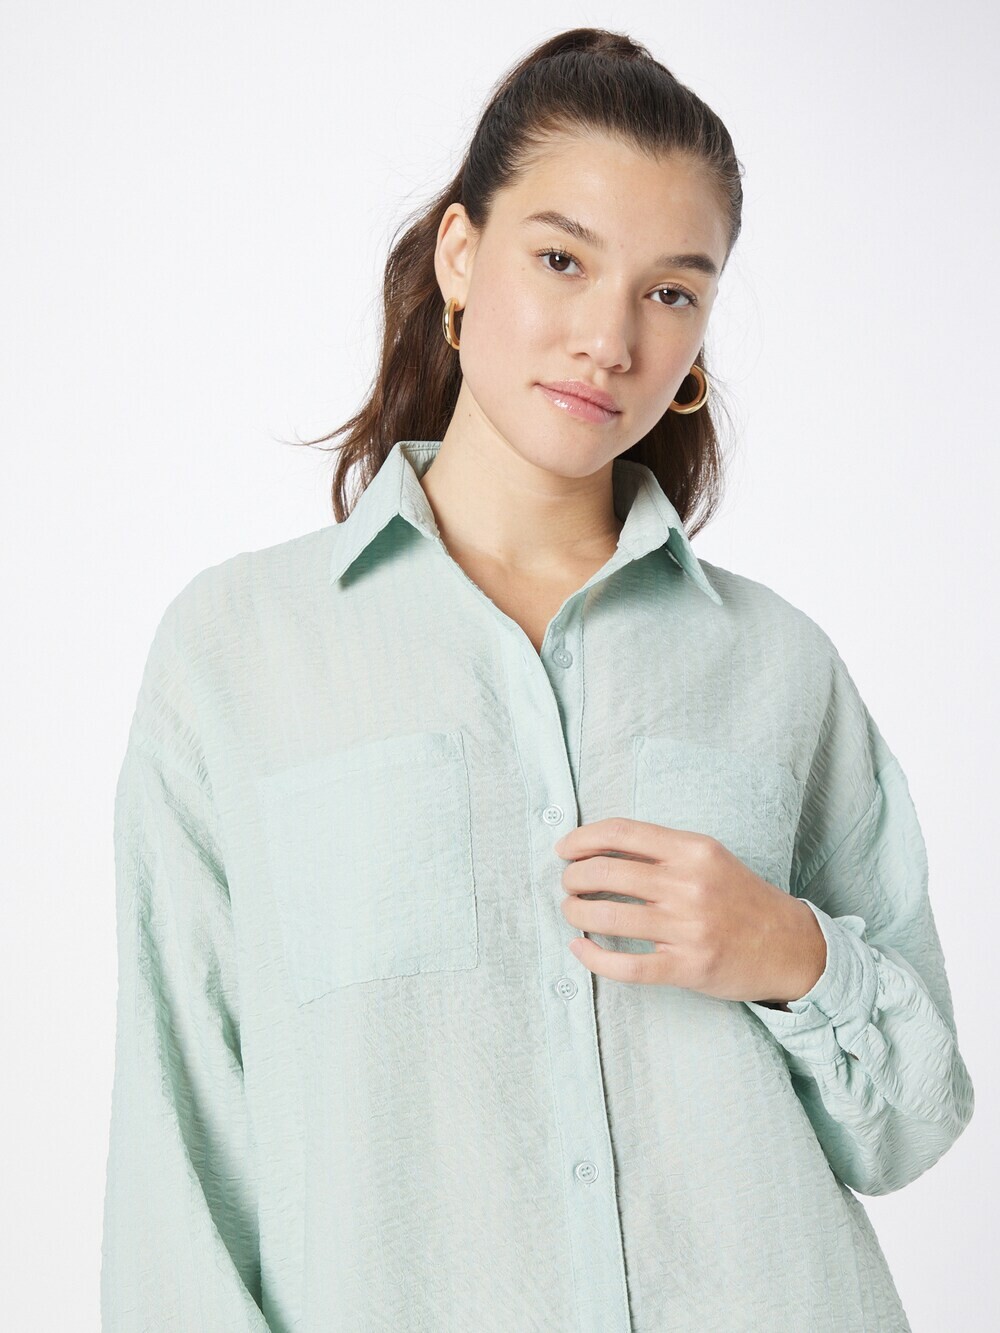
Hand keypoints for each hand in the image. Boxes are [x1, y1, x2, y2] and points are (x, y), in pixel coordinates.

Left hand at [553, 817, 826, 1003]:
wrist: (790, 945)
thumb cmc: (739, 898)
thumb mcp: (708, 858)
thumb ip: (661, 850)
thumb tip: (596, 848)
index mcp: (692, 850)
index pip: (621, 832)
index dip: (582, 839)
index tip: (563, 850)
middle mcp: (689, 884)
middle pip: (606, 872)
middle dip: (573, 878)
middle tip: (568, 884)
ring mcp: (688, 928)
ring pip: (608, 916)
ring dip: (576, 913)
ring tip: (572, 912)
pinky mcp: (688, 967)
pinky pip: (626, 965)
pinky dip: (593, 957)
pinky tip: (581, 949)